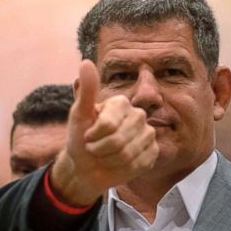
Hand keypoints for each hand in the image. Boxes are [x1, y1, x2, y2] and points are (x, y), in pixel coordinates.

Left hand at [49, 60, 157, 205]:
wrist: (86, 166)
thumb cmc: (80, 139)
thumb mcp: (78, 115)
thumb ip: (86, 90)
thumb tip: (85, 62)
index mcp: (121, 103)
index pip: (108, 125)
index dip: (93, 136)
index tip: (86, 136)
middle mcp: (138, 115)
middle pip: (119, 141)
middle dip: (100, 150)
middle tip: (94, 148)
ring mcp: (148, 134)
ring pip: (129, 154)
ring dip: (109, 160)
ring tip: (104, 156)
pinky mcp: (152, 152)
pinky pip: (139, 163)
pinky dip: (123, 168)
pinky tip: (117, 164)